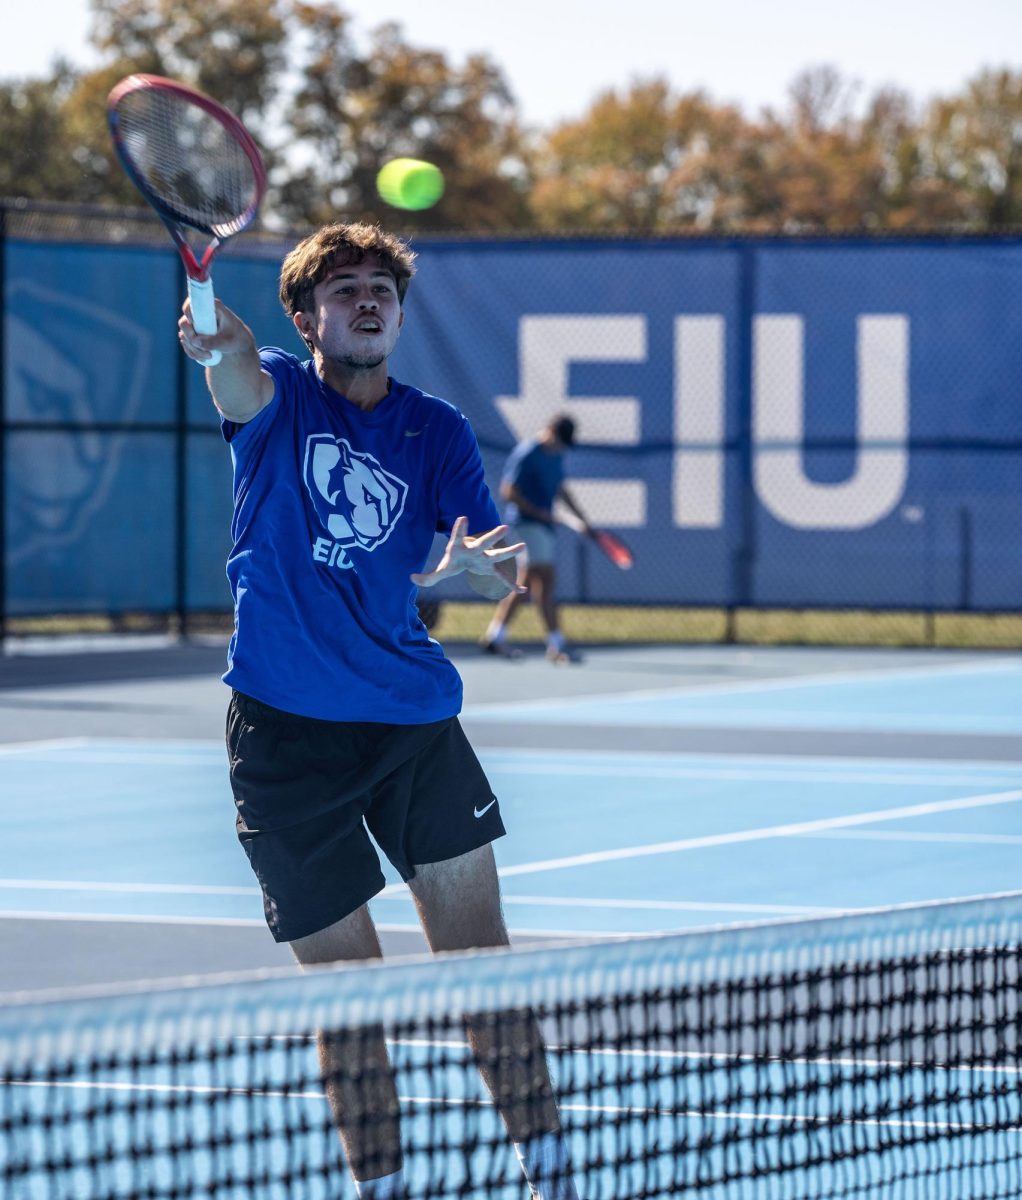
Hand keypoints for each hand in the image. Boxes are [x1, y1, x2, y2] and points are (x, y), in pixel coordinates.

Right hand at [178, 298, 253, 364]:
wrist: (238, 344)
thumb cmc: (236, 339)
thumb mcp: (228, 342)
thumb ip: (213, 342)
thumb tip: (195, 341)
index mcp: (212, 308)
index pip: (193, 303)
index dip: (188, 312)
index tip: (193, 323)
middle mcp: (200, 314)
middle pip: (184, 323)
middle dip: (190, 338)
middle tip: (203, 348)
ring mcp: (195, 324)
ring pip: (184, 336)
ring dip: (193, 349)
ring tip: (209, 356)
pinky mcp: (193, 334)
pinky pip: (186, 343)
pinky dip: (192, 352)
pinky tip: (204, 358)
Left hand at [411, 518, 525, 591]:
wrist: (469, 557)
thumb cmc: (454, 559)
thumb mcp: (441, 569)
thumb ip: (428, 576)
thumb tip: (411, 578)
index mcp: (460, 546)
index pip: (458, 536)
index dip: (459, 528)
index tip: (462, 517)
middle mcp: (475, 549)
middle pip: (485, 542)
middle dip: (493, 536)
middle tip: (504, 527)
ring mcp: (485, 558)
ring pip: (498, 554)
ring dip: (510, 551)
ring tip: (523, 546)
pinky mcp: (491, 568)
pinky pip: (502, 577)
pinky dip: (511, 585)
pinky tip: (521, 591)